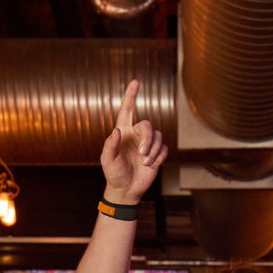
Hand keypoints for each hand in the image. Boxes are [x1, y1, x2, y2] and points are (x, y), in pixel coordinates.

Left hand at [101, 79, 168, 205]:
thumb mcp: (107, 160)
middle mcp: (136, 135)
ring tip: (145, 163)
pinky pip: (164, 149)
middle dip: (148, 140)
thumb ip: (110, 144)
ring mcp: (147, 145)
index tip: (135, 82)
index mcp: (123, 132)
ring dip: (153, 151)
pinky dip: (159, 157)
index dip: (130, 95)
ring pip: (158, 137)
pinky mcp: (157, 155)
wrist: (125, 190)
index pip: (127, 110)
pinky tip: (151, 166)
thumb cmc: (114, 173)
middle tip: (142, 155)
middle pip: (148, 126)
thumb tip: (117, 130)